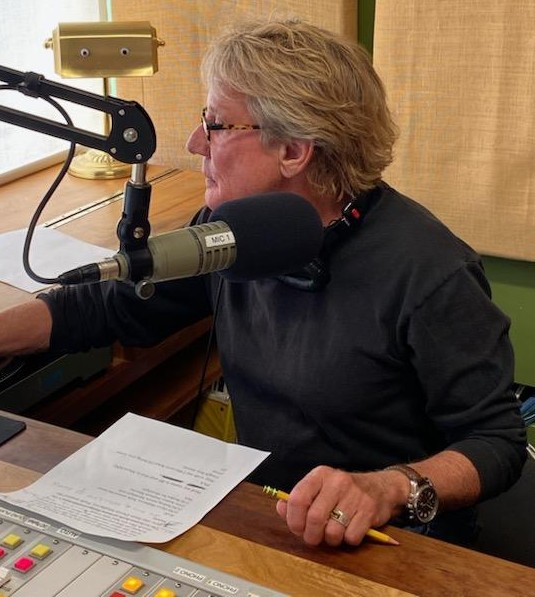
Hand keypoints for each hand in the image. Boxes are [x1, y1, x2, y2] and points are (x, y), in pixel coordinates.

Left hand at [275, 465, 407, 545]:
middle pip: (314, 518)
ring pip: (333, 532)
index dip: (293, 519)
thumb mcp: (319, 489)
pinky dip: (348, 540)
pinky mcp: (369, 510)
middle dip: (311, 535)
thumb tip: (280, 508)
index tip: (297, 528)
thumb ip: (298, 500)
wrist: (379, 488)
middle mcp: (337, 481)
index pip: (298, 498)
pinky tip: (350, 530)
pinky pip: (351, 537)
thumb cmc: (342, 492)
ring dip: (330, 540)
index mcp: (320, 475)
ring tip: (333, 533)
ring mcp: (355, 495)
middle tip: (314, 538)